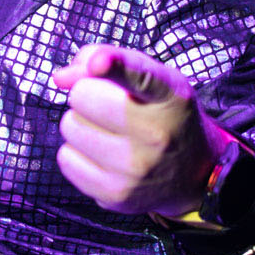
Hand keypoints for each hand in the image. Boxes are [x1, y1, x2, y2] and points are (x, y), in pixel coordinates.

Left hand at [50, 44, 232, 217]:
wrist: (193, 175)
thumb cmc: (164, 116)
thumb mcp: (153, 77)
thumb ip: (109, 60)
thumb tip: (61, 78)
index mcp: (170, 96)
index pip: (140, 76)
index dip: (115, 65)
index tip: (98, 62)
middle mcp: (157, 134)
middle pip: (82, 96)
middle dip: (88, 95)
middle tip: (110, 108)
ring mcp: (136, 169)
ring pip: (70, 126)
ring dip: (82, 125)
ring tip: (110, 133)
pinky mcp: (116, 195)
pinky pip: (65, 159)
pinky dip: (78, 153)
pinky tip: (104, 156)